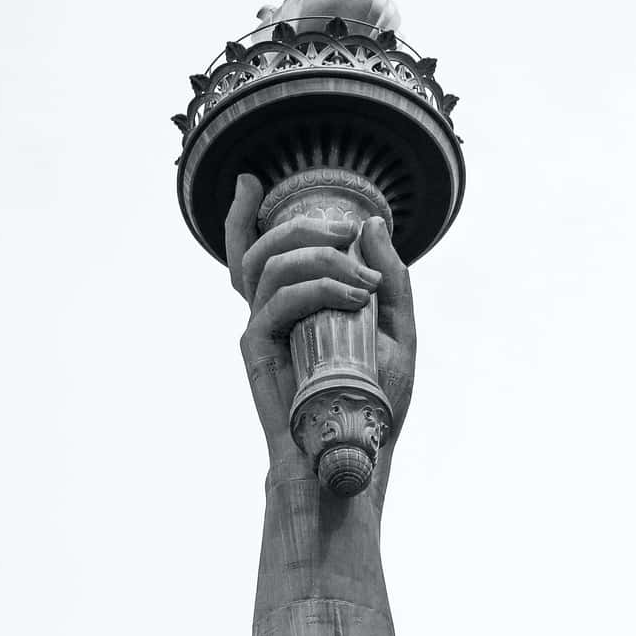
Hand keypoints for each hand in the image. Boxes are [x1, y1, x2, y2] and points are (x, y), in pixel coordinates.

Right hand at [224, 174, 416, 465]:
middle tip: (346, 231)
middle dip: (304, 226)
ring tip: (362, 280)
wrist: (354, 453)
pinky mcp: (257, 350)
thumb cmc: (372, 401)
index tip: (251, 182)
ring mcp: (261, 330)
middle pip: (263, 247)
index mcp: (293, 308)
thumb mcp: (395, 332)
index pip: (254, 254)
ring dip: (318, 258)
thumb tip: (372, 225)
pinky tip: (350, 296)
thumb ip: (390, 280)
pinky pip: (275, 301)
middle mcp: (271, 315)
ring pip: (268, 265)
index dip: (240, 215)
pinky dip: (315, 288)